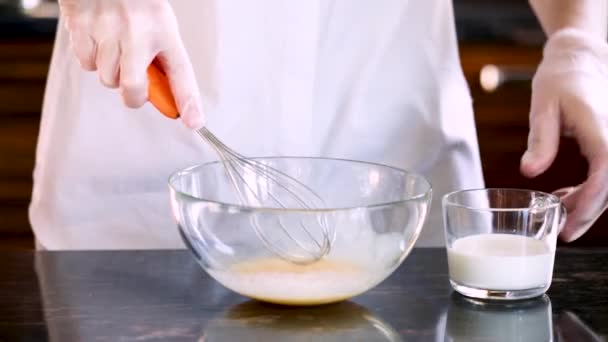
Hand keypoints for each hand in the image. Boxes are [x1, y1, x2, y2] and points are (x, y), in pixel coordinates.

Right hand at [59, 0, 203, 128]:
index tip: (193, 121)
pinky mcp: (81, 27)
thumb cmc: (137, 1)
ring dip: (112, 72)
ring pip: (107, 79)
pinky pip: (87, 64)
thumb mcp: (161, 24)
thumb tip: (166, 97)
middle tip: (135, 84)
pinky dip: (92, 58)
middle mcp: (137, 31)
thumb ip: (163, 59)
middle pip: (133, 89)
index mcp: (164, 30)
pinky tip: (99, 38)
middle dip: (134, 95)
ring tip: (116, 46)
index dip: (187, 101)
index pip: (181, 73)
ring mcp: (108, 30)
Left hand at [520, 28, 607, 241]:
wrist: (579, 60)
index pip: (604, 174)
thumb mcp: (542, 107)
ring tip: (557, 213)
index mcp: (603, 130)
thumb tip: (530, 172)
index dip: (589, 203)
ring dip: (588, 203)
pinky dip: (588, 190)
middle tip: (563, 233)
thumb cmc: (559, 80)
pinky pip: (606, 174)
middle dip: (588, 213)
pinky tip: (565, 195)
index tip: (568, 223)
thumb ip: (539, 141)